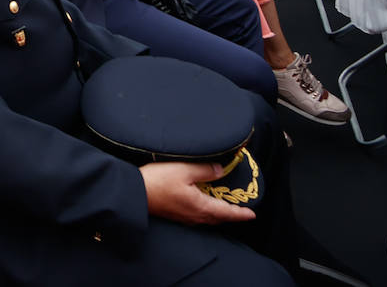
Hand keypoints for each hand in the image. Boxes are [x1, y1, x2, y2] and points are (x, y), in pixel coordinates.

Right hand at [141, 161, 255, 225]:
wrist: (134, 192)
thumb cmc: (157, 181)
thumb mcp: (183, 169)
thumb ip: (205, 170)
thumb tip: (221, 171)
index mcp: (200, 206)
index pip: (226, 212)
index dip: (241, 213)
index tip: (252, 214)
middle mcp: (194, 216)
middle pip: (218, 217)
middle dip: (231, 214)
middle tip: (241, 208)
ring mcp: (184, 217)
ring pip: (207, 218)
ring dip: (218, 213)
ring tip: (224, 205)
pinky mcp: (175, 214)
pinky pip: (197, 216)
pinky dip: (206, 211)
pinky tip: (202, 202)